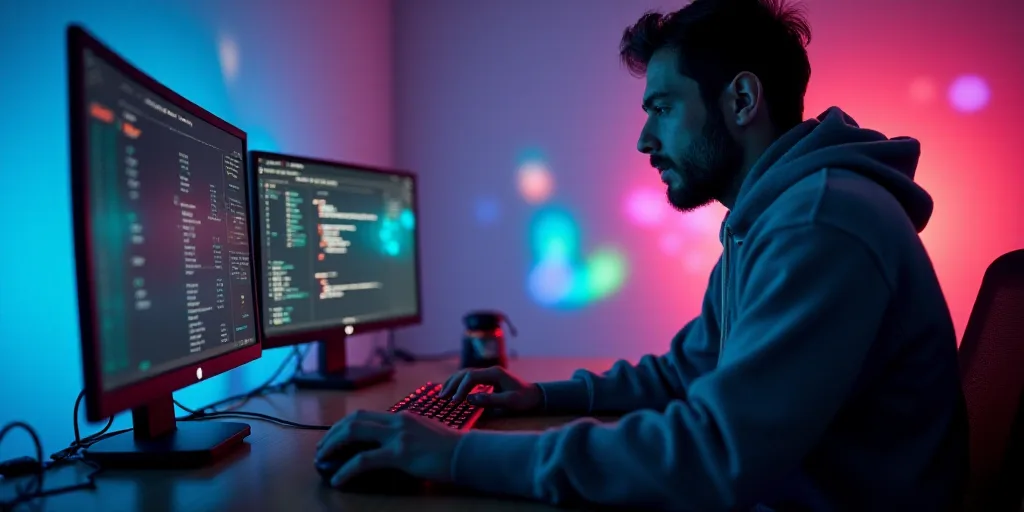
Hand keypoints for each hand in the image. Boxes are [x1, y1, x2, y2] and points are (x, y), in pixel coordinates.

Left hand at [315, 410, 461, 487]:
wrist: (468, 453)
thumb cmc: (451, 448)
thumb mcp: (425, 434)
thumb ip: (407, 436)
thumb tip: (391, 449)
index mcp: (402, 416)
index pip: (365, 415)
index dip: (344, 426)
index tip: (333, 438)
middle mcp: (397, 421)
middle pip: (354, 420)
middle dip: (332, 434)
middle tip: (322, 449)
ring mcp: (398, 436)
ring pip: (354, 433)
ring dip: (333, 446)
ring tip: (323, 460)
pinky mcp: (400, 453)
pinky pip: (364, 460)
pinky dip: (347, 470)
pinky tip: (339, 479)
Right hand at [439, 366, 541, 411]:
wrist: (536, 396)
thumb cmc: (525, 399)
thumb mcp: (510, 401)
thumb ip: (491, 400)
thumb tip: (470, 399)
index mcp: (495, 373)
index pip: (471, 376)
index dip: (461, 388)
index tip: (455, 400)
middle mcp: (490, 370)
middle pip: (465, 372)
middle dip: (452, 384)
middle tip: (441, 397)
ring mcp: (488, 374)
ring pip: (465, 374)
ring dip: (453, 383)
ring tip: (442, 394)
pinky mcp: (488, 380)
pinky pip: (469, 379)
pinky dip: (458, 384)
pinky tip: (452, 392)